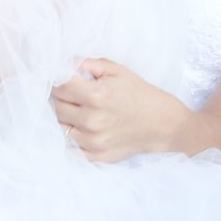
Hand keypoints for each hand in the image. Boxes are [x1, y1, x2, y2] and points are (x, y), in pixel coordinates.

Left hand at [51, 58, 191, 162]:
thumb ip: (87, 63)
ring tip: (81, 111)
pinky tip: (86, 128)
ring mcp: (93, 141)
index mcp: (96, 95)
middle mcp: (92, 120)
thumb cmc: (140, 94)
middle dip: (61, 99)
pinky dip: (74, 136)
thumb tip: (62, 64)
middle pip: (57, 107)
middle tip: (74, 96)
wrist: (163, 124)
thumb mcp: (117, 70)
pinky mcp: (96, 156)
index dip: (58, 81)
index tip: (62, 80)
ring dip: (66, 118)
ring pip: (61, 127)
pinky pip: (71, 146)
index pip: (59, 86)